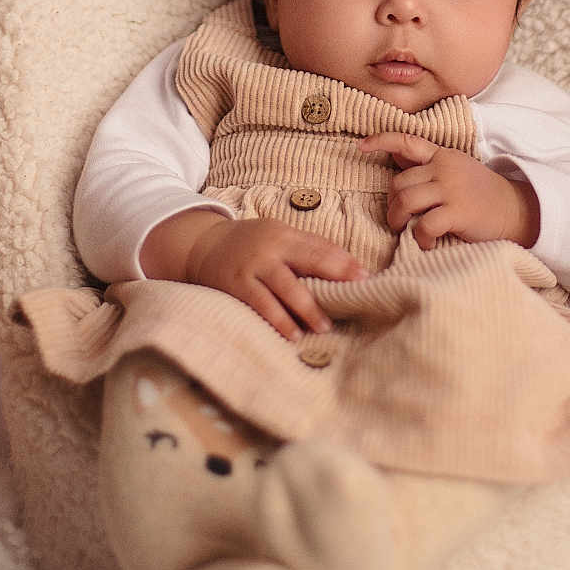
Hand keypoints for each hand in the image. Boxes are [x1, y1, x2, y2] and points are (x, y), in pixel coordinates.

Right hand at [185, 218, 367, 340]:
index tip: (366, 277)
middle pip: (308, 262)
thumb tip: (347, 268)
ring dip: (307, 309)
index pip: (321, 247)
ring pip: (286, 289)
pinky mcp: (237, 287)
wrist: (203, 246)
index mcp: (285, 234)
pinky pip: (261, 305)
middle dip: (333, 279)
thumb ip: (307, 249)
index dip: (344, 262)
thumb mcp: (278, 236)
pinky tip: (293, 335)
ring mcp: (253, 268)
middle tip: (353, 299)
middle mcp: (270, 248)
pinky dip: (278, 320)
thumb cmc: (251, 244)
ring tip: (323, 328)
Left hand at [359, 134, 538, 248]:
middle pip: (398, 182)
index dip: (381, 142)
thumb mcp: (458, 171)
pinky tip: (427, 243)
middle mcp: (444, 168)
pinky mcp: (457, 212)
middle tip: (398, 219)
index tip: (360, 147)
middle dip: (391, 203)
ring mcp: (451, 189)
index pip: (407, 141)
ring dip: (398, 219)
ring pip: (405, 200)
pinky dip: (420, 238)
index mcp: (442, 155)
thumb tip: (397, 167)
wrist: (517, 210)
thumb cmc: (482, 195)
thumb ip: (431, 168)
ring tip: (405, 230)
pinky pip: (424, 225)